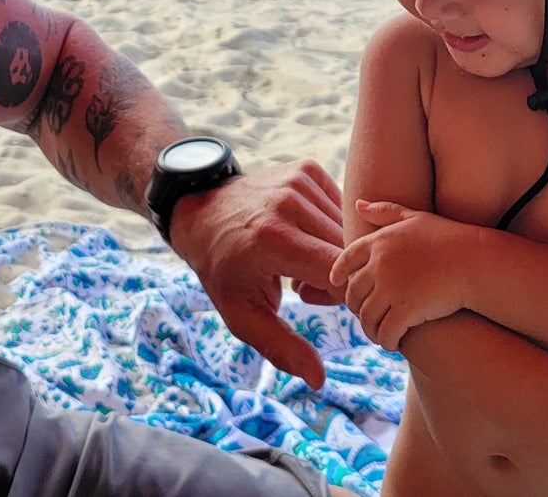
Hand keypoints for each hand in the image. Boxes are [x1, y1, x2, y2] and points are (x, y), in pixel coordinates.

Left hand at [168, 159, 342, 388]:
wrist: (201, 210)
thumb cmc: (222, 268)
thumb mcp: (240, 315)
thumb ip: (280, 347)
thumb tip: (319, 379)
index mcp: (273, 239)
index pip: (337, 274)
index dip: (338, 297)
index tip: (312, 300)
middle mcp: (289, 202)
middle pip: (347, 252)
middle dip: (335, 276)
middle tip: (300, 285)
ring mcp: (299, 180)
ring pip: (347, 229)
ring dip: (334, 251)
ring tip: (299, 261)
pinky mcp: (307, 168)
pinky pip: (339, 206)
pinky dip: (329, 226)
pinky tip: (304, 235)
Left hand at [329, 199, 469, 349]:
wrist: (473, 261)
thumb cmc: (446, 237)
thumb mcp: (413, 217)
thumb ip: (384, 211)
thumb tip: (358, 204)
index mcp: (379, 241)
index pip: (346, 258)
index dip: (337, 272)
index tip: (335, 283)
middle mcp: (379, 264)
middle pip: (353, 292)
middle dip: (355, 307)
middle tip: (365, 315)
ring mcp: (391, 288)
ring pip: (367, 317)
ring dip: (370, 329)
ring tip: (378, 334)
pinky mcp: (407, 310)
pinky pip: (385, 332)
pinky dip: (386, 341)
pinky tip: (392, 343)